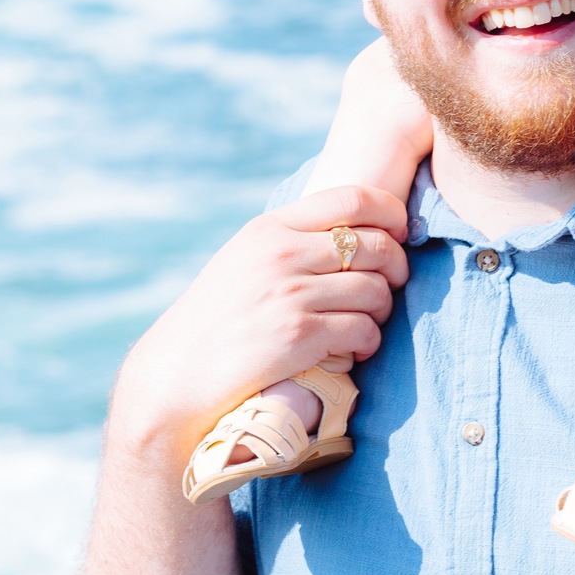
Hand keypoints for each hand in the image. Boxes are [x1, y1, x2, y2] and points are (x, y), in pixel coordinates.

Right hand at [111, 186, 408, 457]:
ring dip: (383, 310)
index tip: (399, 235)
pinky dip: (368, 341)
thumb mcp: (244, 261)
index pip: (354, 197)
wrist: (175, 376)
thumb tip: (355, 229)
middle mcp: (281, 254)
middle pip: (377, 245)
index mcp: (270, 228)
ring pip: (376, 290)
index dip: (392, 213)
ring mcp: (290, 294)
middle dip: (396, 268)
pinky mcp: (298, 336)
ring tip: (367, 322)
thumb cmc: (216, 321)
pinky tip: (354, 349)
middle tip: (391, 287)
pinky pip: (364, 330)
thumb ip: (291, 240)